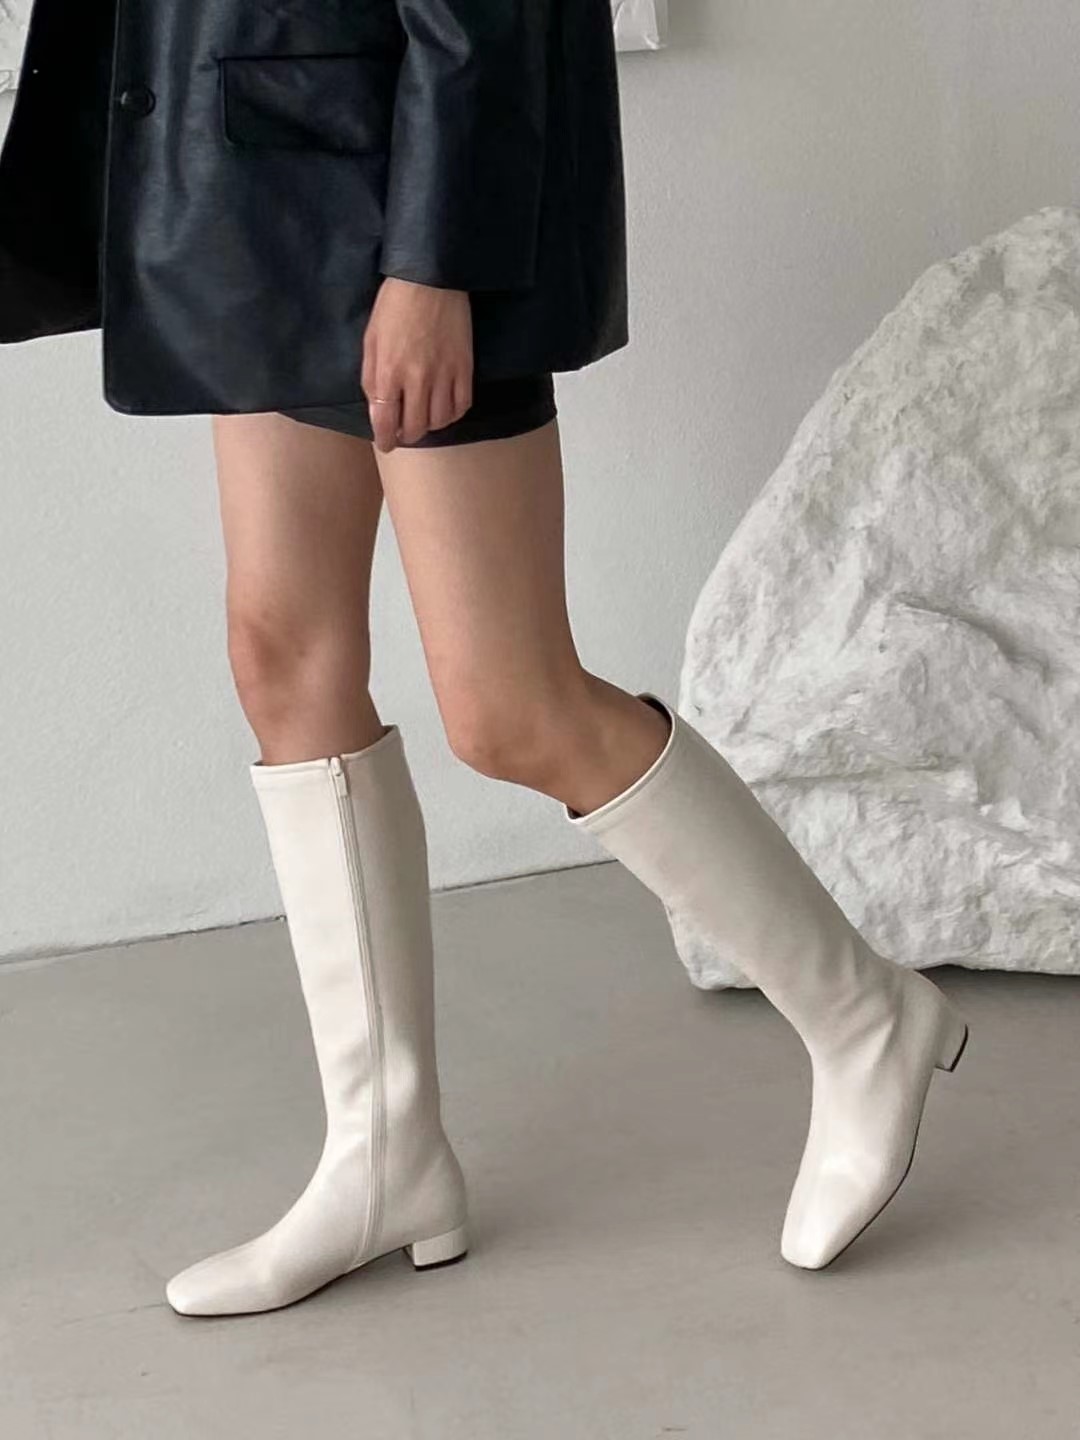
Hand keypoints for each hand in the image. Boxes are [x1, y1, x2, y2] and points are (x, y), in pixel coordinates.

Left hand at [361, 277, 473, 451]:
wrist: (431, 280)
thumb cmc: (395, 306)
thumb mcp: (371, 340)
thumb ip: (371, 378)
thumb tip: (377, 409)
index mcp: (388, 371)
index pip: (386, 422)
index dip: (385, 439)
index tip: (385, 443)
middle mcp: (417, 379)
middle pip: (415, 427)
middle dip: (407, 436)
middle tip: (404, 432)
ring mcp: (444, 375)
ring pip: (440, 421)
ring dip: (430, 426)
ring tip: (424, 418)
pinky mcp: (464, 368)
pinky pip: (462, 405)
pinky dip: (453, 414)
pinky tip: (444, 408)